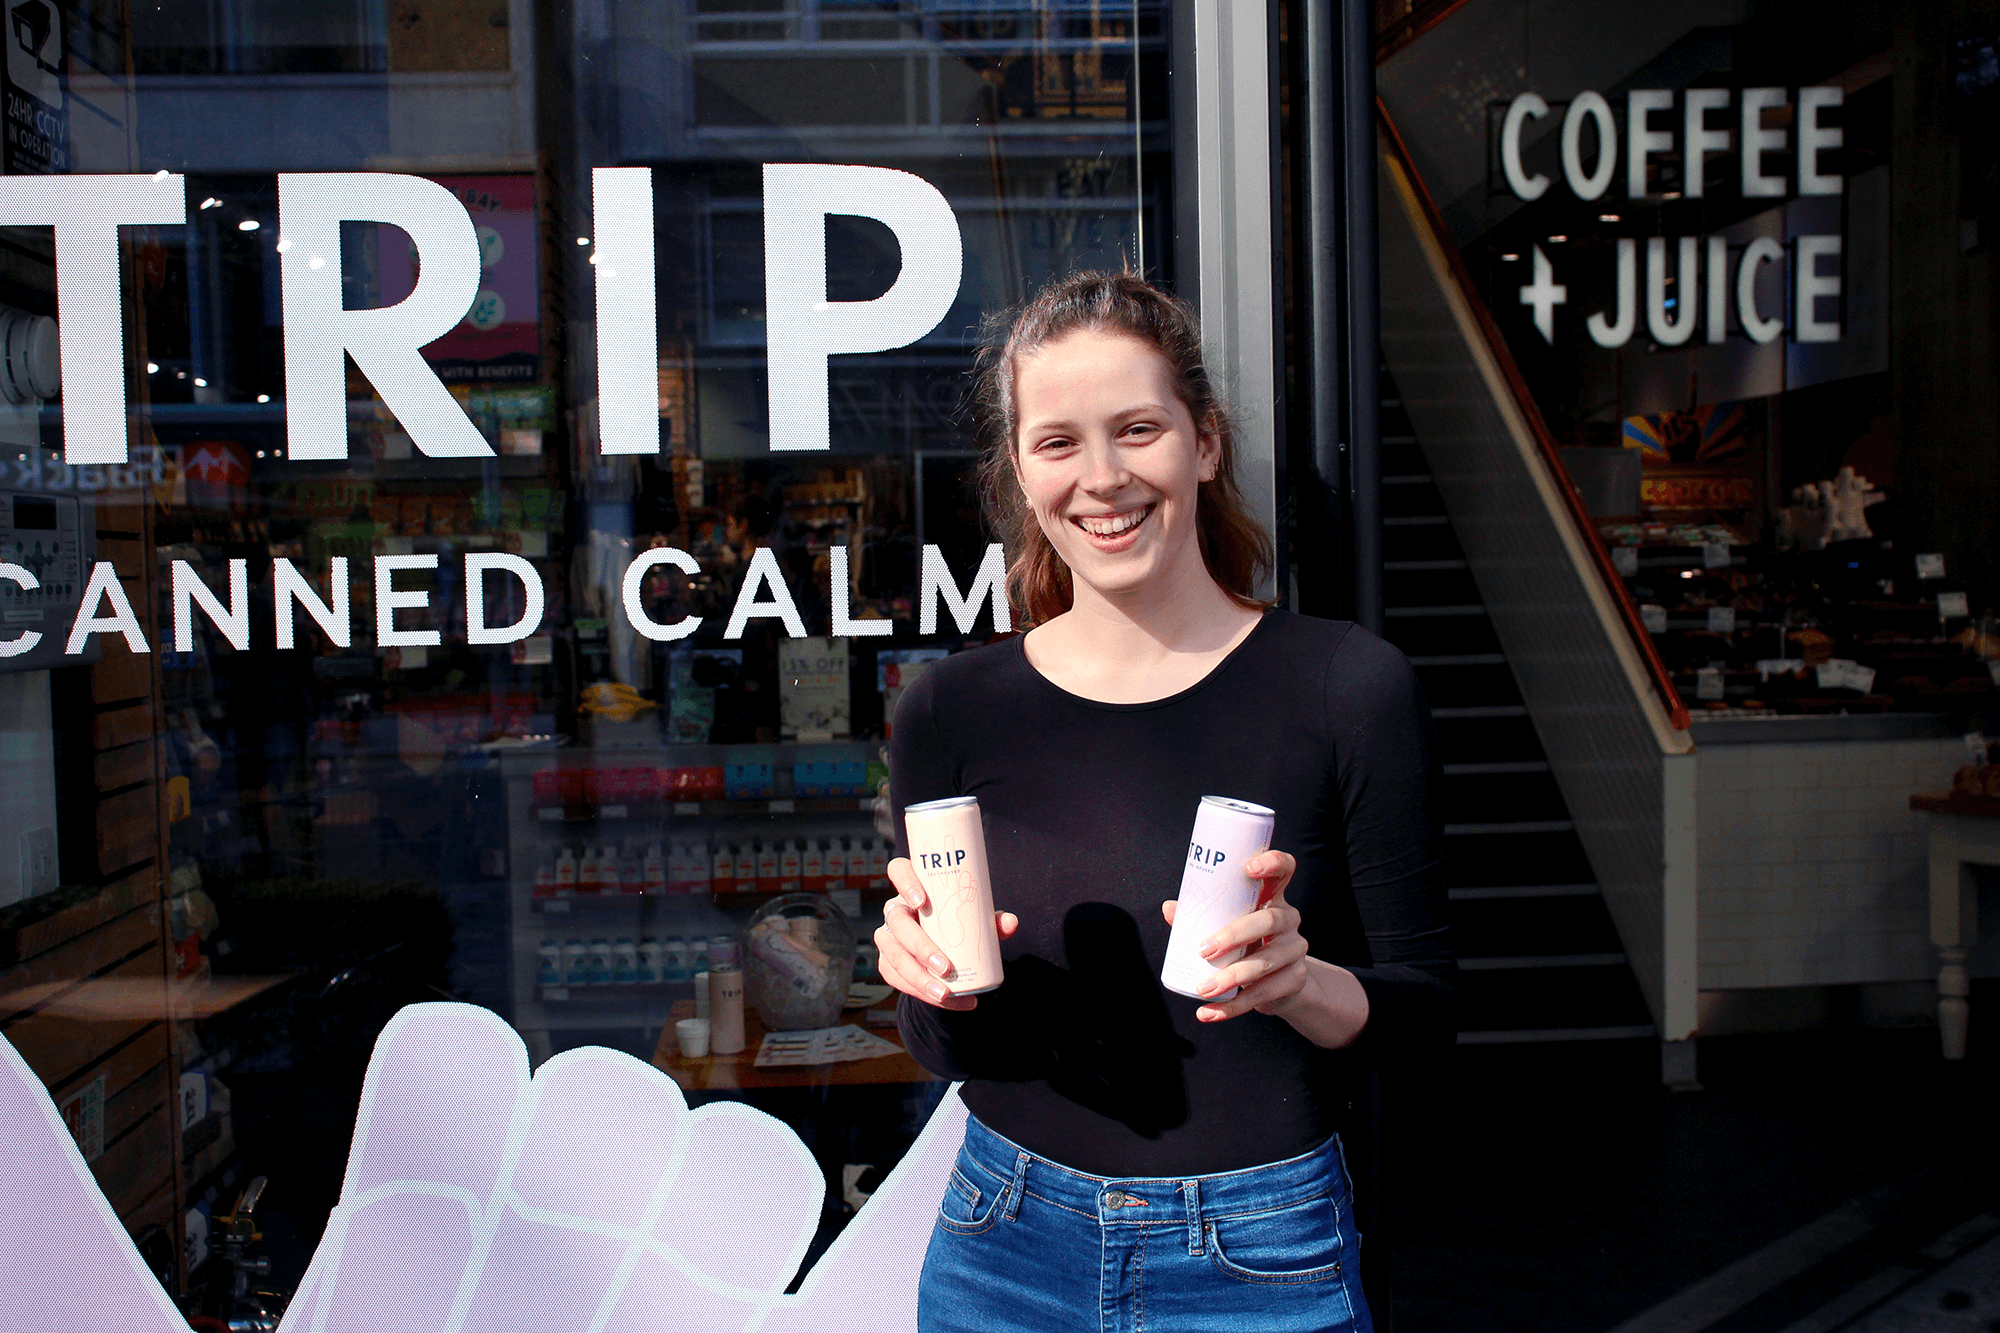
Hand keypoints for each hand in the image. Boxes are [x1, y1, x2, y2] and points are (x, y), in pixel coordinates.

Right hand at [875, 856, 1018, 1010]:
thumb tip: (1011, 923)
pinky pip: (898, 980)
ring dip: (919, 979)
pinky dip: (923, 994)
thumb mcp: (975, 921)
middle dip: (920, 947)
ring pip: (894, 957)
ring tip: (945, 993)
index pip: (898, 870)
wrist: (946, 951)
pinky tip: (948, 1000)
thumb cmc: (959, 925)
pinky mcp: (888, 964)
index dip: (905, 882)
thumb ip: (992, 921)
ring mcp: (888, 938)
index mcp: (913, 889)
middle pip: (897, 923)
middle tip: (945, 968)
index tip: (923, 902)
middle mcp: (895, 911)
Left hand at [1160, 850, 1369, 1046]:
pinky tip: (1208, 1013)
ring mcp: (1295, 950)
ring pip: (1265, 963)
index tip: (1248, 867)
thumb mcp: (1229, 924)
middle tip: (1204, 950)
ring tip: (1203, 989)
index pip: (1284, 869)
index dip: (1272, 863)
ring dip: (1231, 977)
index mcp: (1273, 897)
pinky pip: (1263, 995)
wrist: (1280, 983)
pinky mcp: (1295, 980)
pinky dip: (1232, 1007)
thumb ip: (1201, 914)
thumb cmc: (1248, 942)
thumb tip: (1169, 909)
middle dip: (1234, 935)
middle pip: (1268, 920)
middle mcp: (1289, 919)